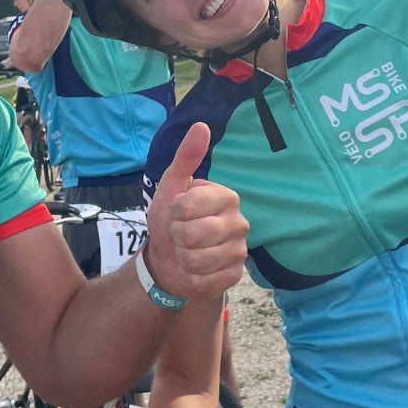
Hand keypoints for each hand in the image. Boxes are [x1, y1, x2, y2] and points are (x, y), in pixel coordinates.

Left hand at [145, 123, 248, 303]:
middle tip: (180, 235)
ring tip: (186, 252)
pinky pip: (205, 281)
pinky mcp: (235, 275)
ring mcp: (240, 250)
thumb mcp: (171, 187)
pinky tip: (195, 270)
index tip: (176, 212)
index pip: (189, 206)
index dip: (173, 213)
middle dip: (177, 237)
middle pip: (194, 235)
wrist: (167, 259)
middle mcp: (239, 222)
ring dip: (182, 259)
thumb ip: (186, 158)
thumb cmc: (170, 219)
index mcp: (226, 196)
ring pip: (198, 260)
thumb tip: (201, 126)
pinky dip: (191, 278)